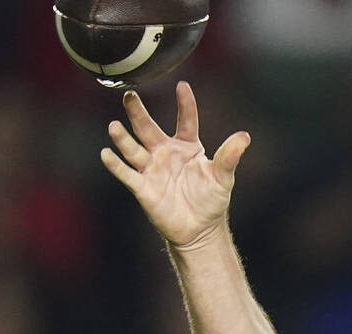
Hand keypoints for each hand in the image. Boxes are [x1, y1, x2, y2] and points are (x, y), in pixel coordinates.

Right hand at [101, 81, 250, 248]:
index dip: (185, 105)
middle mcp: (165, 153)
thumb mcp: (223, 177)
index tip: (182, 86)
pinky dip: (116, 165)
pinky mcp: (143, 188)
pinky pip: (127, 174)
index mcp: (186, 146)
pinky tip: (107, 154)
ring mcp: (152, 169)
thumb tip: (245, 137)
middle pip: (148, 129)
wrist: (200, 229)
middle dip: (138, 113)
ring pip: (133, 149)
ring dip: (123, 139)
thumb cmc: (211, 200)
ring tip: (114, 126)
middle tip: (130, 94)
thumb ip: (229, 156)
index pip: (186, 120)